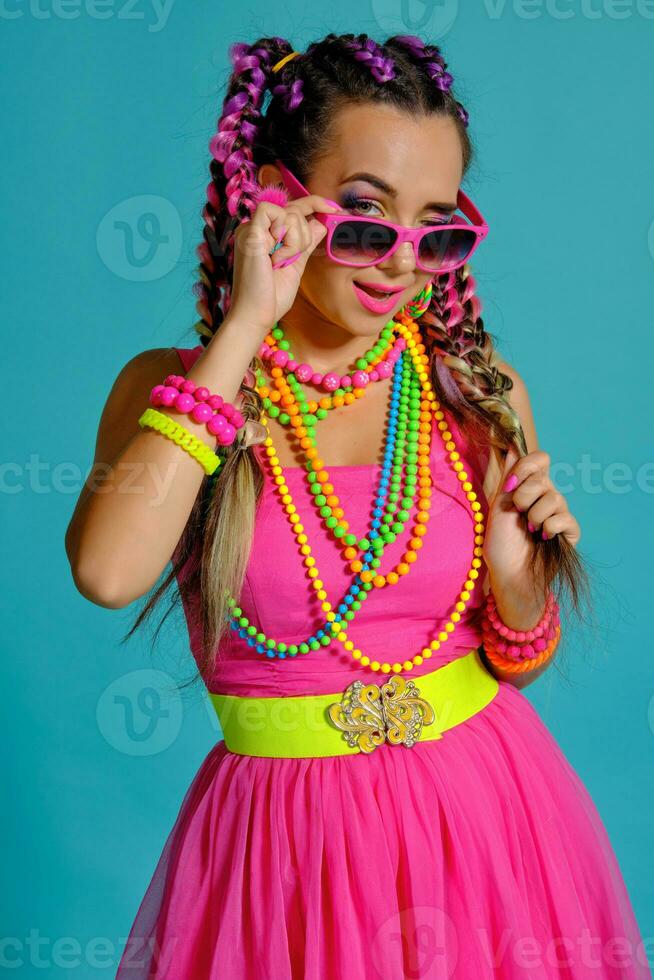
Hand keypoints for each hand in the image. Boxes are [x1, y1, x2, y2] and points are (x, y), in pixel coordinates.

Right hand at [229, 194, 339, 336]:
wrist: (257, 315)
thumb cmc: (272, 296)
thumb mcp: (296, 265)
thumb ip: (306, 243)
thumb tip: (321, 223)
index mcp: (265, 234)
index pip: (292, 209)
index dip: (314, 203)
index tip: (334, 209)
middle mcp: (256, 228)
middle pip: (295, 211)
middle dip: (304, 237)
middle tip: (290, 260)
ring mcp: (251, 228)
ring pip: (290, 213)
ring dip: (295, 242)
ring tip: (279, 263)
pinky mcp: (249, 231)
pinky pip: (274, 212)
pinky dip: (285, 237)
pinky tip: (275, 257)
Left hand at [482, 446, 580, 584]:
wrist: (508, 575)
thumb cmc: (500, 543)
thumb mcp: (498, 505)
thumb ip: (508, 476)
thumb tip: (511, 444)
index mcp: (529, 487)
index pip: (540, 459)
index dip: (527, 466)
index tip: (511, 485)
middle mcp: (546, 497)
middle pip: (544, 478)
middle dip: (524, 497)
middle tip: (518, 513)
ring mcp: (559, 514)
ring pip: (555, 498)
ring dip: (535, 515)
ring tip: (529, 530)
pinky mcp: (570, 532)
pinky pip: (565, 518)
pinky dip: (550, 527)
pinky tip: (543, 538)